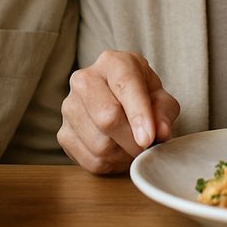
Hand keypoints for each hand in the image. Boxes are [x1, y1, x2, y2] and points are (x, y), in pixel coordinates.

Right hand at [58, 50, 179, 173]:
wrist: (118, 102)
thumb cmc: (142, 97)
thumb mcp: (160, 98)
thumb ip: (164, 112)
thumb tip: (160, 132)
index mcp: (112, 62)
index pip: (125, 85)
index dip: (138, 114)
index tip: (149, 138)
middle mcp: (84, 79)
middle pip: (107, 117)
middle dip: (132, 140)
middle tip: (146, 146)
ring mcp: (69, 107)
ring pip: (100, 144)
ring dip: (123, 154)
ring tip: (131, 145)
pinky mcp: (63, 134)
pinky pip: (91, 160)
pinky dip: (111, 164)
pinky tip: (117, 151)